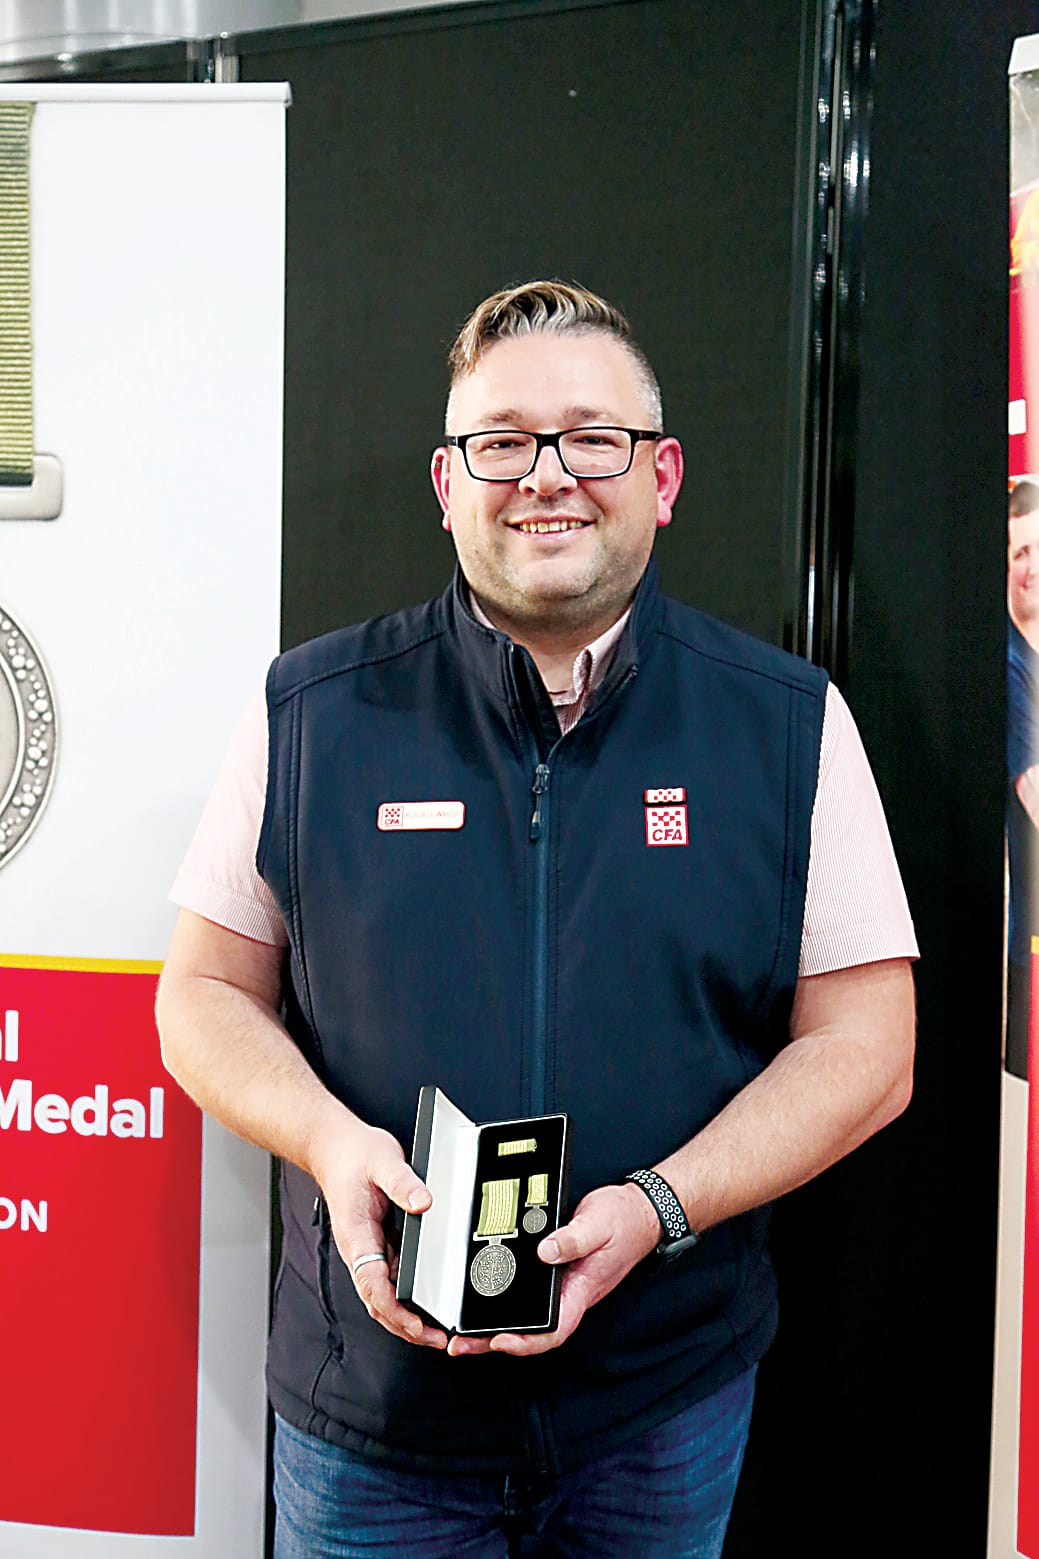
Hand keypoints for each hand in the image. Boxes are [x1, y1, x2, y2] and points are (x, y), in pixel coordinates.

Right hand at [313, 1116, 448, 1349]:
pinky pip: (392, 1278)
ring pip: (384, 1295)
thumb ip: (403, 1183)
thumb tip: (423, 1203)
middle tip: (436, 1338)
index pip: (372, 1284)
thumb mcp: (383, 1161)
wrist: (336, 1148)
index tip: (416, 1324)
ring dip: (406, 1316)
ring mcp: (369, 1249)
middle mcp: (360, 1249)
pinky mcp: (378, 1243)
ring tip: (436, 1329)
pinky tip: (427, 1298)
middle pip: (378, 1302)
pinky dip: (408, 1295)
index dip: (394, 1309)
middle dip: (405, 1326)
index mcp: (357, 1236)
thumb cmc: (354, 1156)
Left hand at [448, 1181, 659, 1357]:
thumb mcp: (598, 1225)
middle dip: (493, 1341)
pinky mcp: (553, 1273)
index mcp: (579, 1291)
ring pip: (523, 1316)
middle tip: (460, 1342)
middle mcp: (567, 1295)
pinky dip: (501, 1300)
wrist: (638, 1212)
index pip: (552, 1331)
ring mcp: (560, 1286)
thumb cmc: (623, 1221)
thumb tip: (545, 1252)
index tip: (499, 1341)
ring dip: (492, 1325)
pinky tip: (481, 1297)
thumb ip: (573, 1239)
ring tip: (462, 1329)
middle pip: (529, 1331)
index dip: (525, 1342)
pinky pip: (525, 1295)